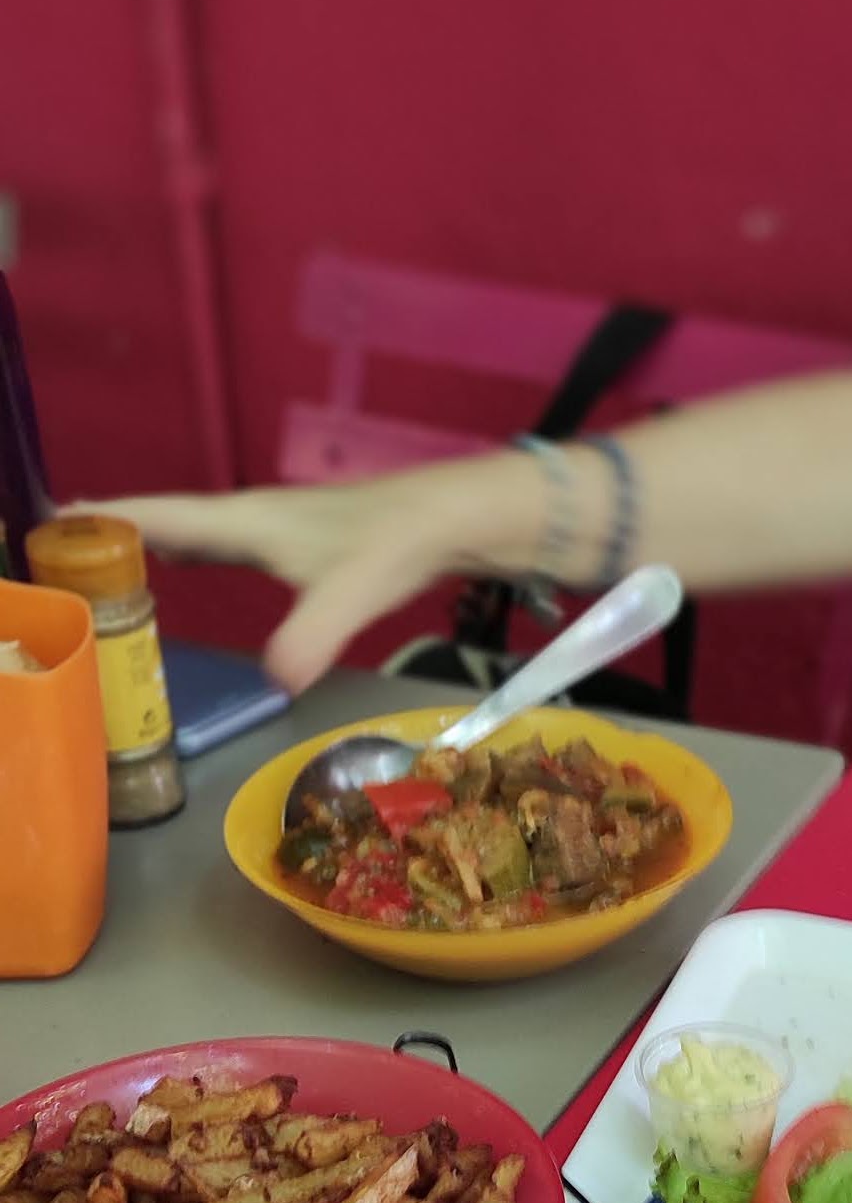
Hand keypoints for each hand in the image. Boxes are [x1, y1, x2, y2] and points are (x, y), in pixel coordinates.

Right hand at [90, 460, 527, 692]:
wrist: (451, 519)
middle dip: (106, 537)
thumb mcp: (351, 596)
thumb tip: (274, 683)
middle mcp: (247, 519)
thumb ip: (311, 637)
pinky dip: (181, 555)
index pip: (158, 519)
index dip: (103, 523)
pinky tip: (176, 569)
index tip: (48, 526)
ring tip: (94, 564)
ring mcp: (268, 529)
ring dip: (141, 545)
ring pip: (186, 533)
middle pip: (160, 523)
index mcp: (245, 523)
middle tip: (54, 557)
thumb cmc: (397, 546)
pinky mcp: (290, 544)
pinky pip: (213, 546)